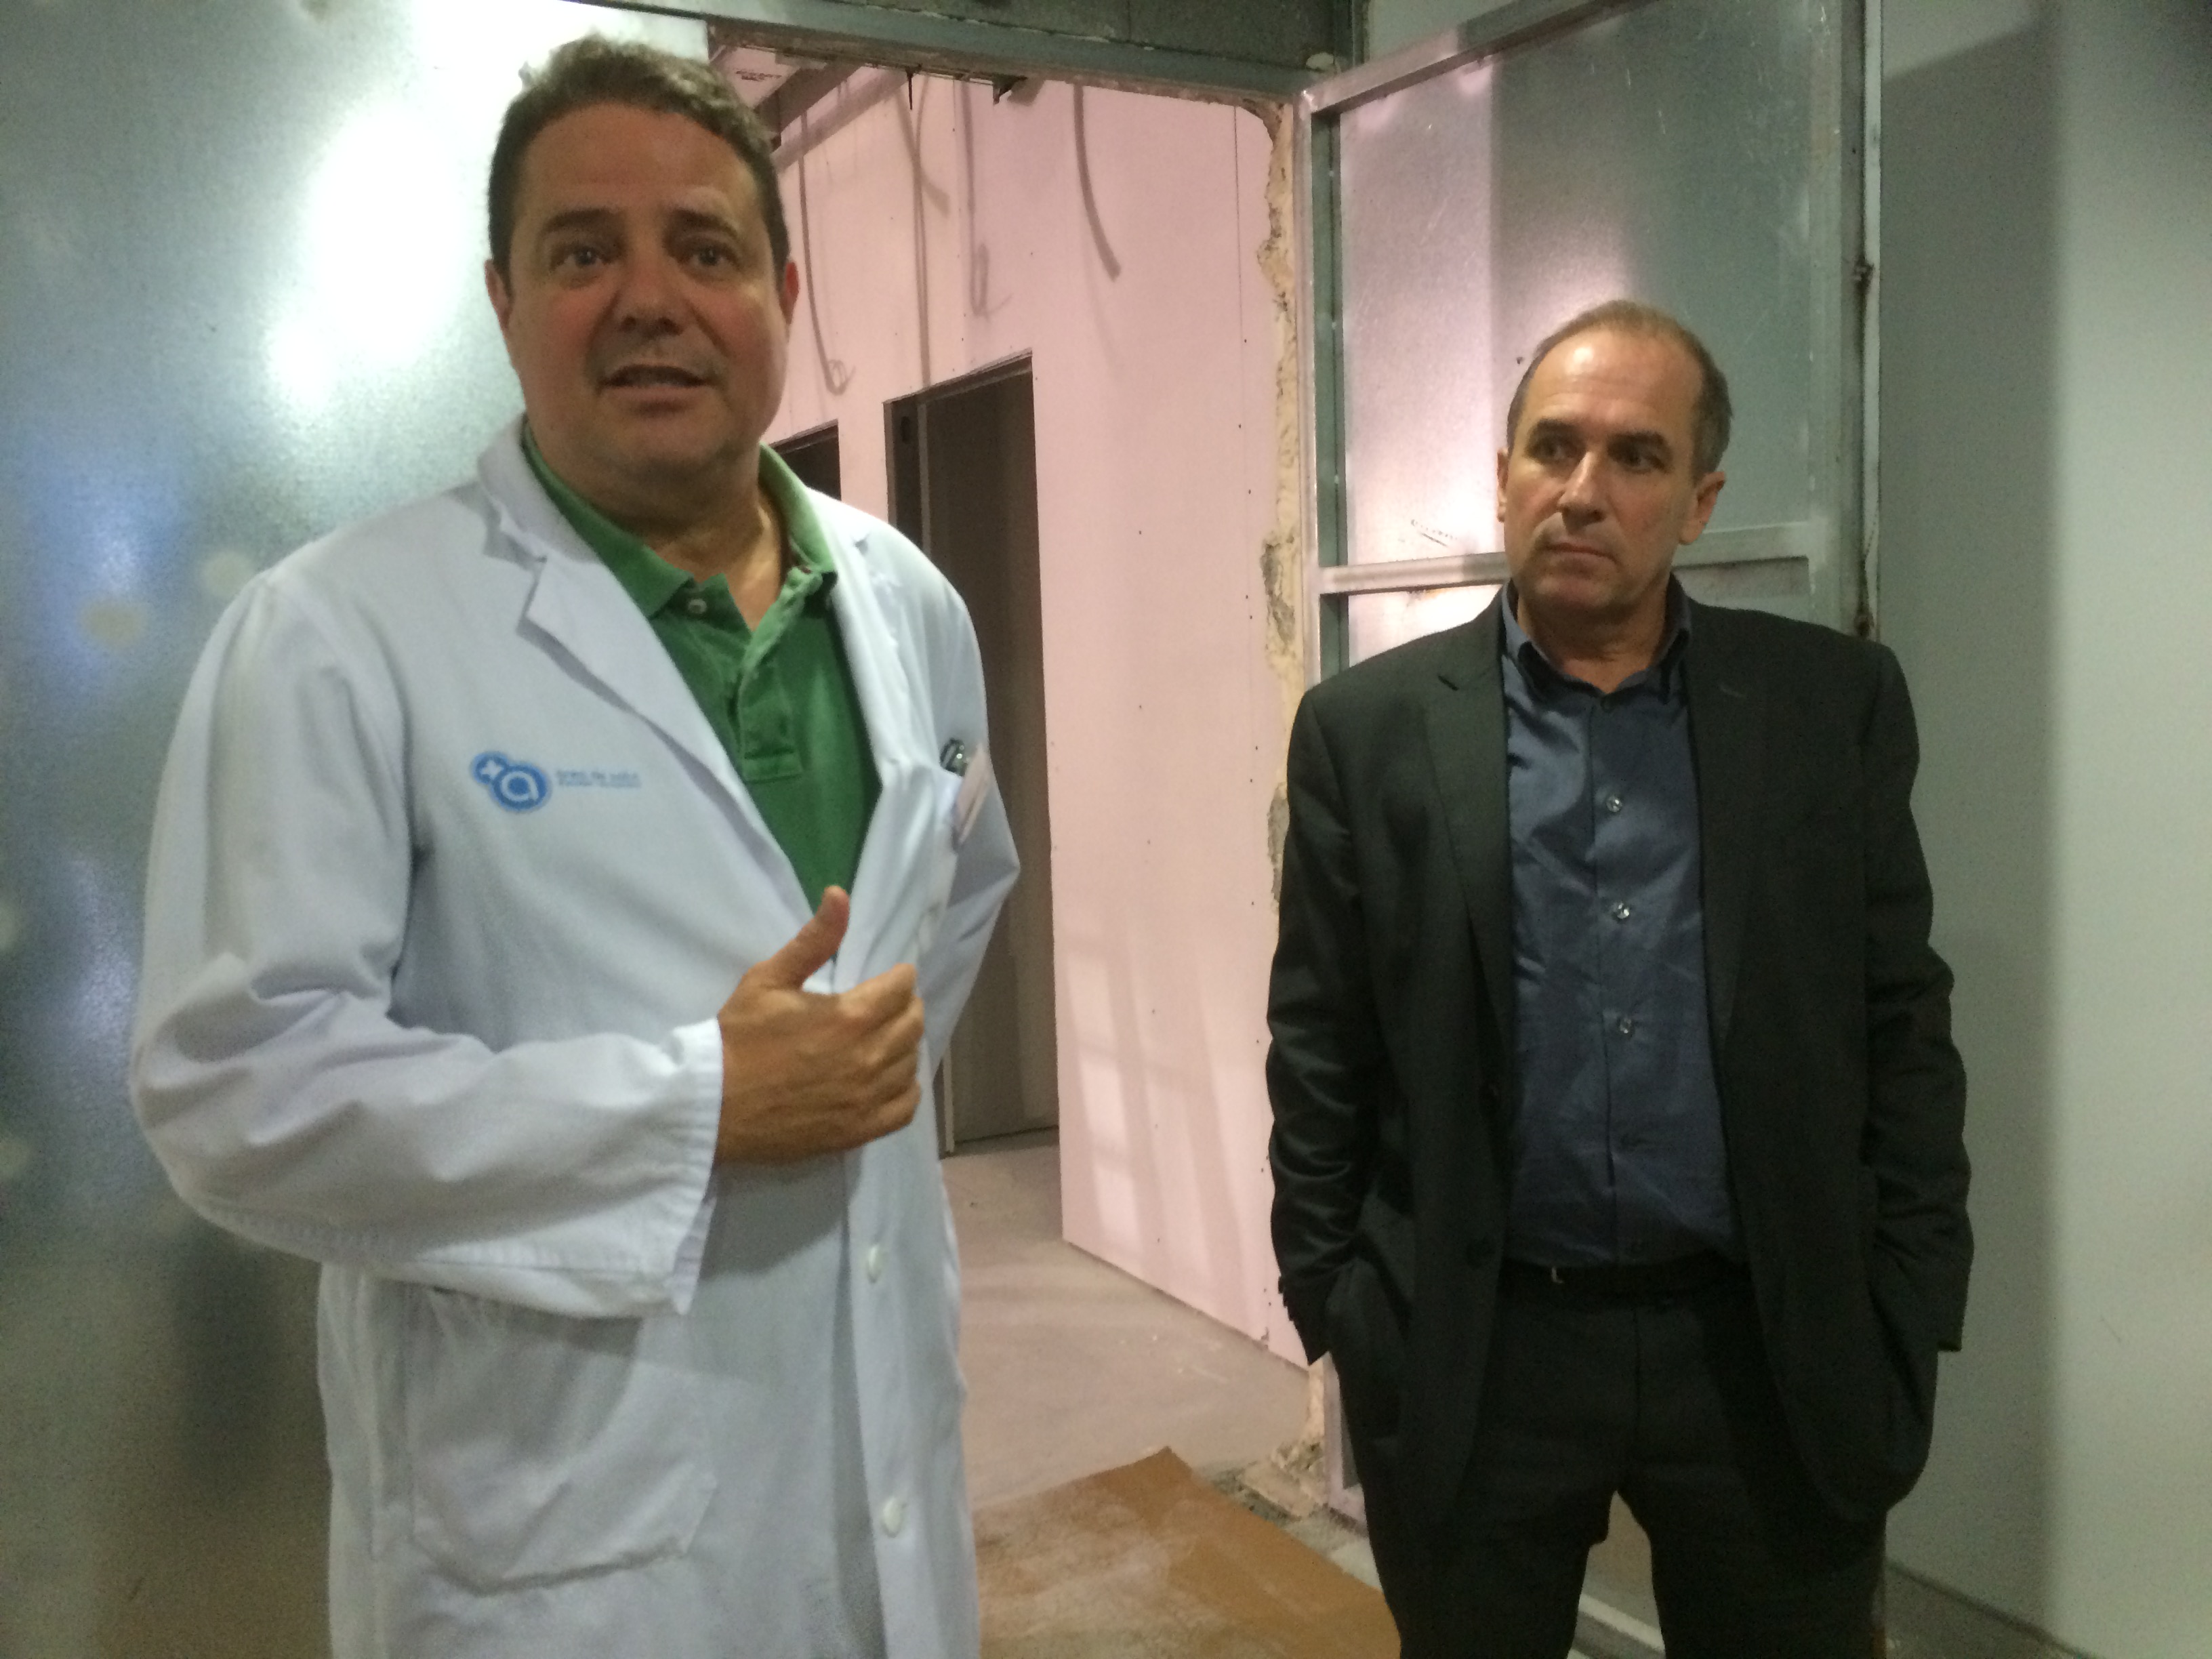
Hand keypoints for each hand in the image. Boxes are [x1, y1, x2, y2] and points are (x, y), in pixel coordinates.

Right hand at [715, 888, 925, 1164]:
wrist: (711, 1106)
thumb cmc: (737, 1039)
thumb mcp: (768, 979)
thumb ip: (813, 940)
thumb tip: (841, 895)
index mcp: (850, 1016)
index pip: (901, 988)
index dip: (898, 977)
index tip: (889, 978)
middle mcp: (868, 1058)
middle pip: (913, 1024)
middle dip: (905, 1007)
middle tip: (886, 1005)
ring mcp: (866, 1098)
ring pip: (912, 1063)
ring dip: (904, 1046)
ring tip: (883, 1040)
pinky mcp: (859, 1130)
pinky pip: (905, 1108)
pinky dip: (905, 1089)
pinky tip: (890, 1079)